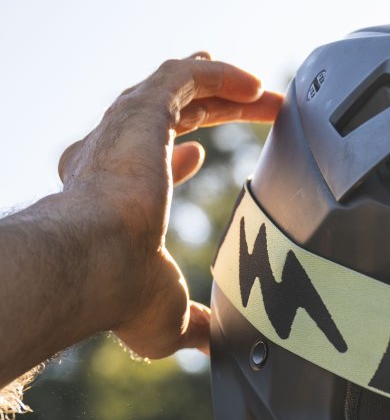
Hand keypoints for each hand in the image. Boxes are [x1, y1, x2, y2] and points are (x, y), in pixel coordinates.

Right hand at [57, 53, 281, 357]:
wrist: (97, 265)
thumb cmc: (121, 295)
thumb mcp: (172, 319)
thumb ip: (200, 325)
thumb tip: (219, 346)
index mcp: (107, 199)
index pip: (138, 168)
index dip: (172, 158)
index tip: (195, 154)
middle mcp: (109, 158)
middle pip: (165, 120)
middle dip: (208, 112)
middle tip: (248, 109)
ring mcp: (122, 132)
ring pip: (176, 91)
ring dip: (221, 88)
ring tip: (260, 89)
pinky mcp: (141, 113)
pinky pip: (184, 76)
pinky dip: (218, 73)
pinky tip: (254, 83)